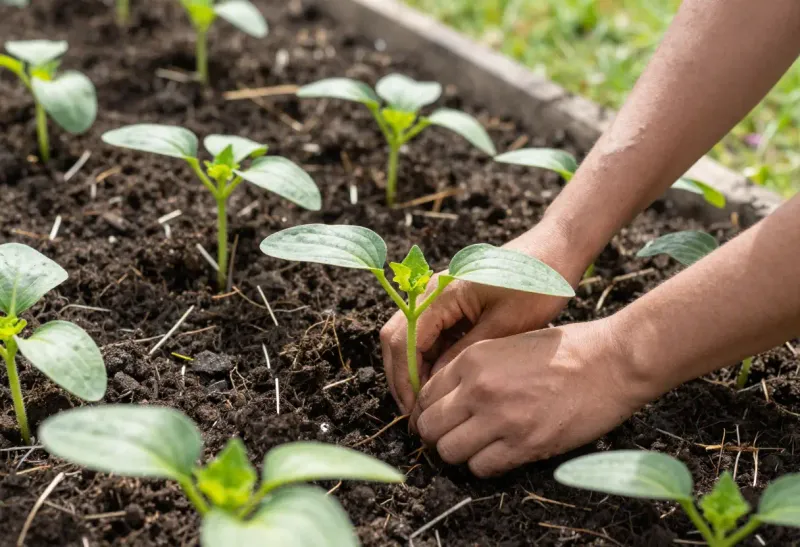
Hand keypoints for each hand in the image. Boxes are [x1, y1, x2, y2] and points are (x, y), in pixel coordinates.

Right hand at [380, 226, 585, 412]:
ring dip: (415, 370)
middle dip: (403, 377)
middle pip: (397, 338)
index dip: (405, 379)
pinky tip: (444, 384)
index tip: (415, 411)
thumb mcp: (504, 325)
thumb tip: (436, 385)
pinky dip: (431, 359)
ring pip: (410, 338)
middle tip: (415, 413)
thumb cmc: (537, 283)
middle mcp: (432, 290)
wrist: (557, 251)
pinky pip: (431, 334)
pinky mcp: (453, 303)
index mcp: (442, 292)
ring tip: (428, 405)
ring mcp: (440, 295)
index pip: (403, 340)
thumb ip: (465, 354)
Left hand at [410, 319, 657, 476]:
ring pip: (449, 452)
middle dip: (437, 434)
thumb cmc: (567, 349)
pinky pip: (481, 468)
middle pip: (430, 426)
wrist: (612, 361)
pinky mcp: (524, 444)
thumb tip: (451, 394)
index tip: (440, 417)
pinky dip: (485, 465)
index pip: (425, 395)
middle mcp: (479, 388)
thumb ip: (476, 366)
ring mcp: (500, 418)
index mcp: (473, 359)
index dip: (429, 410)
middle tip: (454, 435)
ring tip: (478, 445)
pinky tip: (500, 453)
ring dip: (459, 452)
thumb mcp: (509, 343)